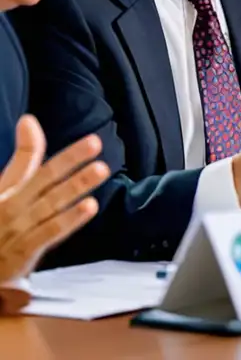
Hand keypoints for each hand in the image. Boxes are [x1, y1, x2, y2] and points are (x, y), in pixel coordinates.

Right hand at [0, 116, 109, 284]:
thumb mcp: (5, 188)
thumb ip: (24, 157)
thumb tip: (29, 120)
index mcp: (6, 191)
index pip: (23, 163)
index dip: (35, 144)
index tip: (59, 131)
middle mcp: (12, 206)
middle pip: (44, 178)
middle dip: (70, 160)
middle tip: (95, 142)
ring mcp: (20, 228)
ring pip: (52, 203)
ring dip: (76, 186)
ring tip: (100, 170)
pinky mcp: (26, 251)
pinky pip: (50, 232)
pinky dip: (69, 219)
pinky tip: (90, 206)